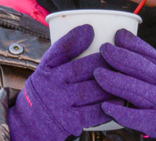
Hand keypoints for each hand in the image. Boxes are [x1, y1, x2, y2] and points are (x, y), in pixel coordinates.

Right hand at [9, 24, 114, 140]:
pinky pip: (92, 113)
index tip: (91, 30)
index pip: (59, 51)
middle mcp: (51, 85)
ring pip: (90, 90)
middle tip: (120, 55)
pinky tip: (120, 100)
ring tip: (126, 76)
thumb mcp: (45, 72)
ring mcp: (60, 104)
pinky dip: (108, 106)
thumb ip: (62, 55)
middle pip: (81, 69)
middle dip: (103, 61)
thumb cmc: (45, 93)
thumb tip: (89, 30)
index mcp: (46, 70)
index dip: (75, 39)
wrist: (29, 126)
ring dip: (111, 83)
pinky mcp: (69, 122)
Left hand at [95, 29, 155, 140]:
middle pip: (141, 69)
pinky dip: (120, 112)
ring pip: (136, 90)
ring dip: (115, 81)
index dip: (131, 45)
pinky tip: (105, 106)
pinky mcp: (153, 122)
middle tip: (103, 51)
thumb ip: (139, 54)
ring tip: (98, 74)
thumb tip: (120, 34)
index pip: (148, 54)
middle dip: (120, 58)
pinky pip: (135, 116)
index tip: (114, 38)